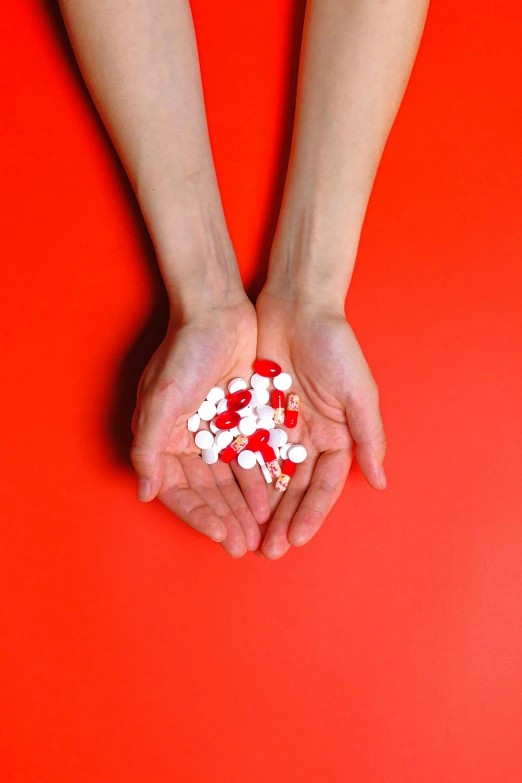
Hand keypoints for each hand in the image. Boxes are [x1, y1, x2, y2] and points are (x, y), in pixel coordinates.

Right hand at [130, 296, 270, 557]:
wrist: (217, 312)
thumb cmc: (183, 353)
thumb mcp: (162, 399)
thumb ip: (149, 447)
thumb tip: (145, 493)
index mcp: (161, 440)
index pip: (178, 491)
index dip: (199, 516)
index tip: (223, 536)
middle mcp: (186, 441)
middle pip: (207, 492)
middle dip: (227, 519)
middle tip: (248, 546)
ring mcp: (216, 432)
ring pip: (231, 480)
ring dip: (245, 507)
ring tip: (263, 532)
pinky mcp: (241, 421)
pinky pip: (250, 458)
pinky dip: (260, 479)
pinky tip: (273, 499)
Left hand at [255, 289, 386, 558]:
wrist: (299, 308)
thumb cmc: (335, 348)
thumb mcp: (358, 392)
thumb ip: (368, 436)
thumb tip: (381, 481)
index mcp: (338, 436)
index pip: (324, 485)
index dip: (312, 513)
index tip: (297, 539)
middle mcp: (310, 438)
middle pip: (295, 488)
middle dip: (284, 520)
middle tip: (268, 550)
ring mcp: (282, 428)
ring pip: (269, 476)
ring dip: (262, 507)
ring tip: (250, 535)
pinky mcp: (257, 414)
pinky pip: (248, 450)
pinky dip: (243, 476)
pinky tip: (232, 499)